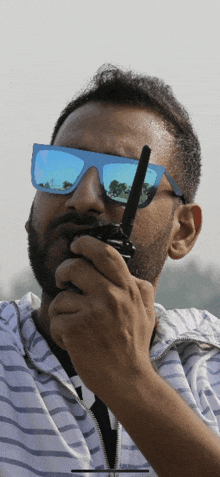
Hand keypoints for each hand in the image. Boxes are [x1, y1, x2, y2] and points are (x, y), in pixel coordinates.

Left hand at [49, 235, 155, 395]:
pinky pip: (56, 319)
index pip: (106, 254)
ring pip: (61, 297)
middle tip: (62, 280)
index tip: (77, 245)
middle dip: (63, 271)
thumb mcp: (147, 311)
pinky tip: (71, 341)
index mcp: (129, 289)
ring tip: (73, 325)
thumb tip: (127, 270)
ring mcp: (94, 312)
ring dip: (61, 311)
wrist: (129, 381)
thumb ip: (139, 288)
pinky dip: (59, 331)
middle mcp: (112, 296)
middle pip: (76, 267)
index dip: (87, 243)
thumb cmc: (135, 346)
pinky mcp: (77, 329)